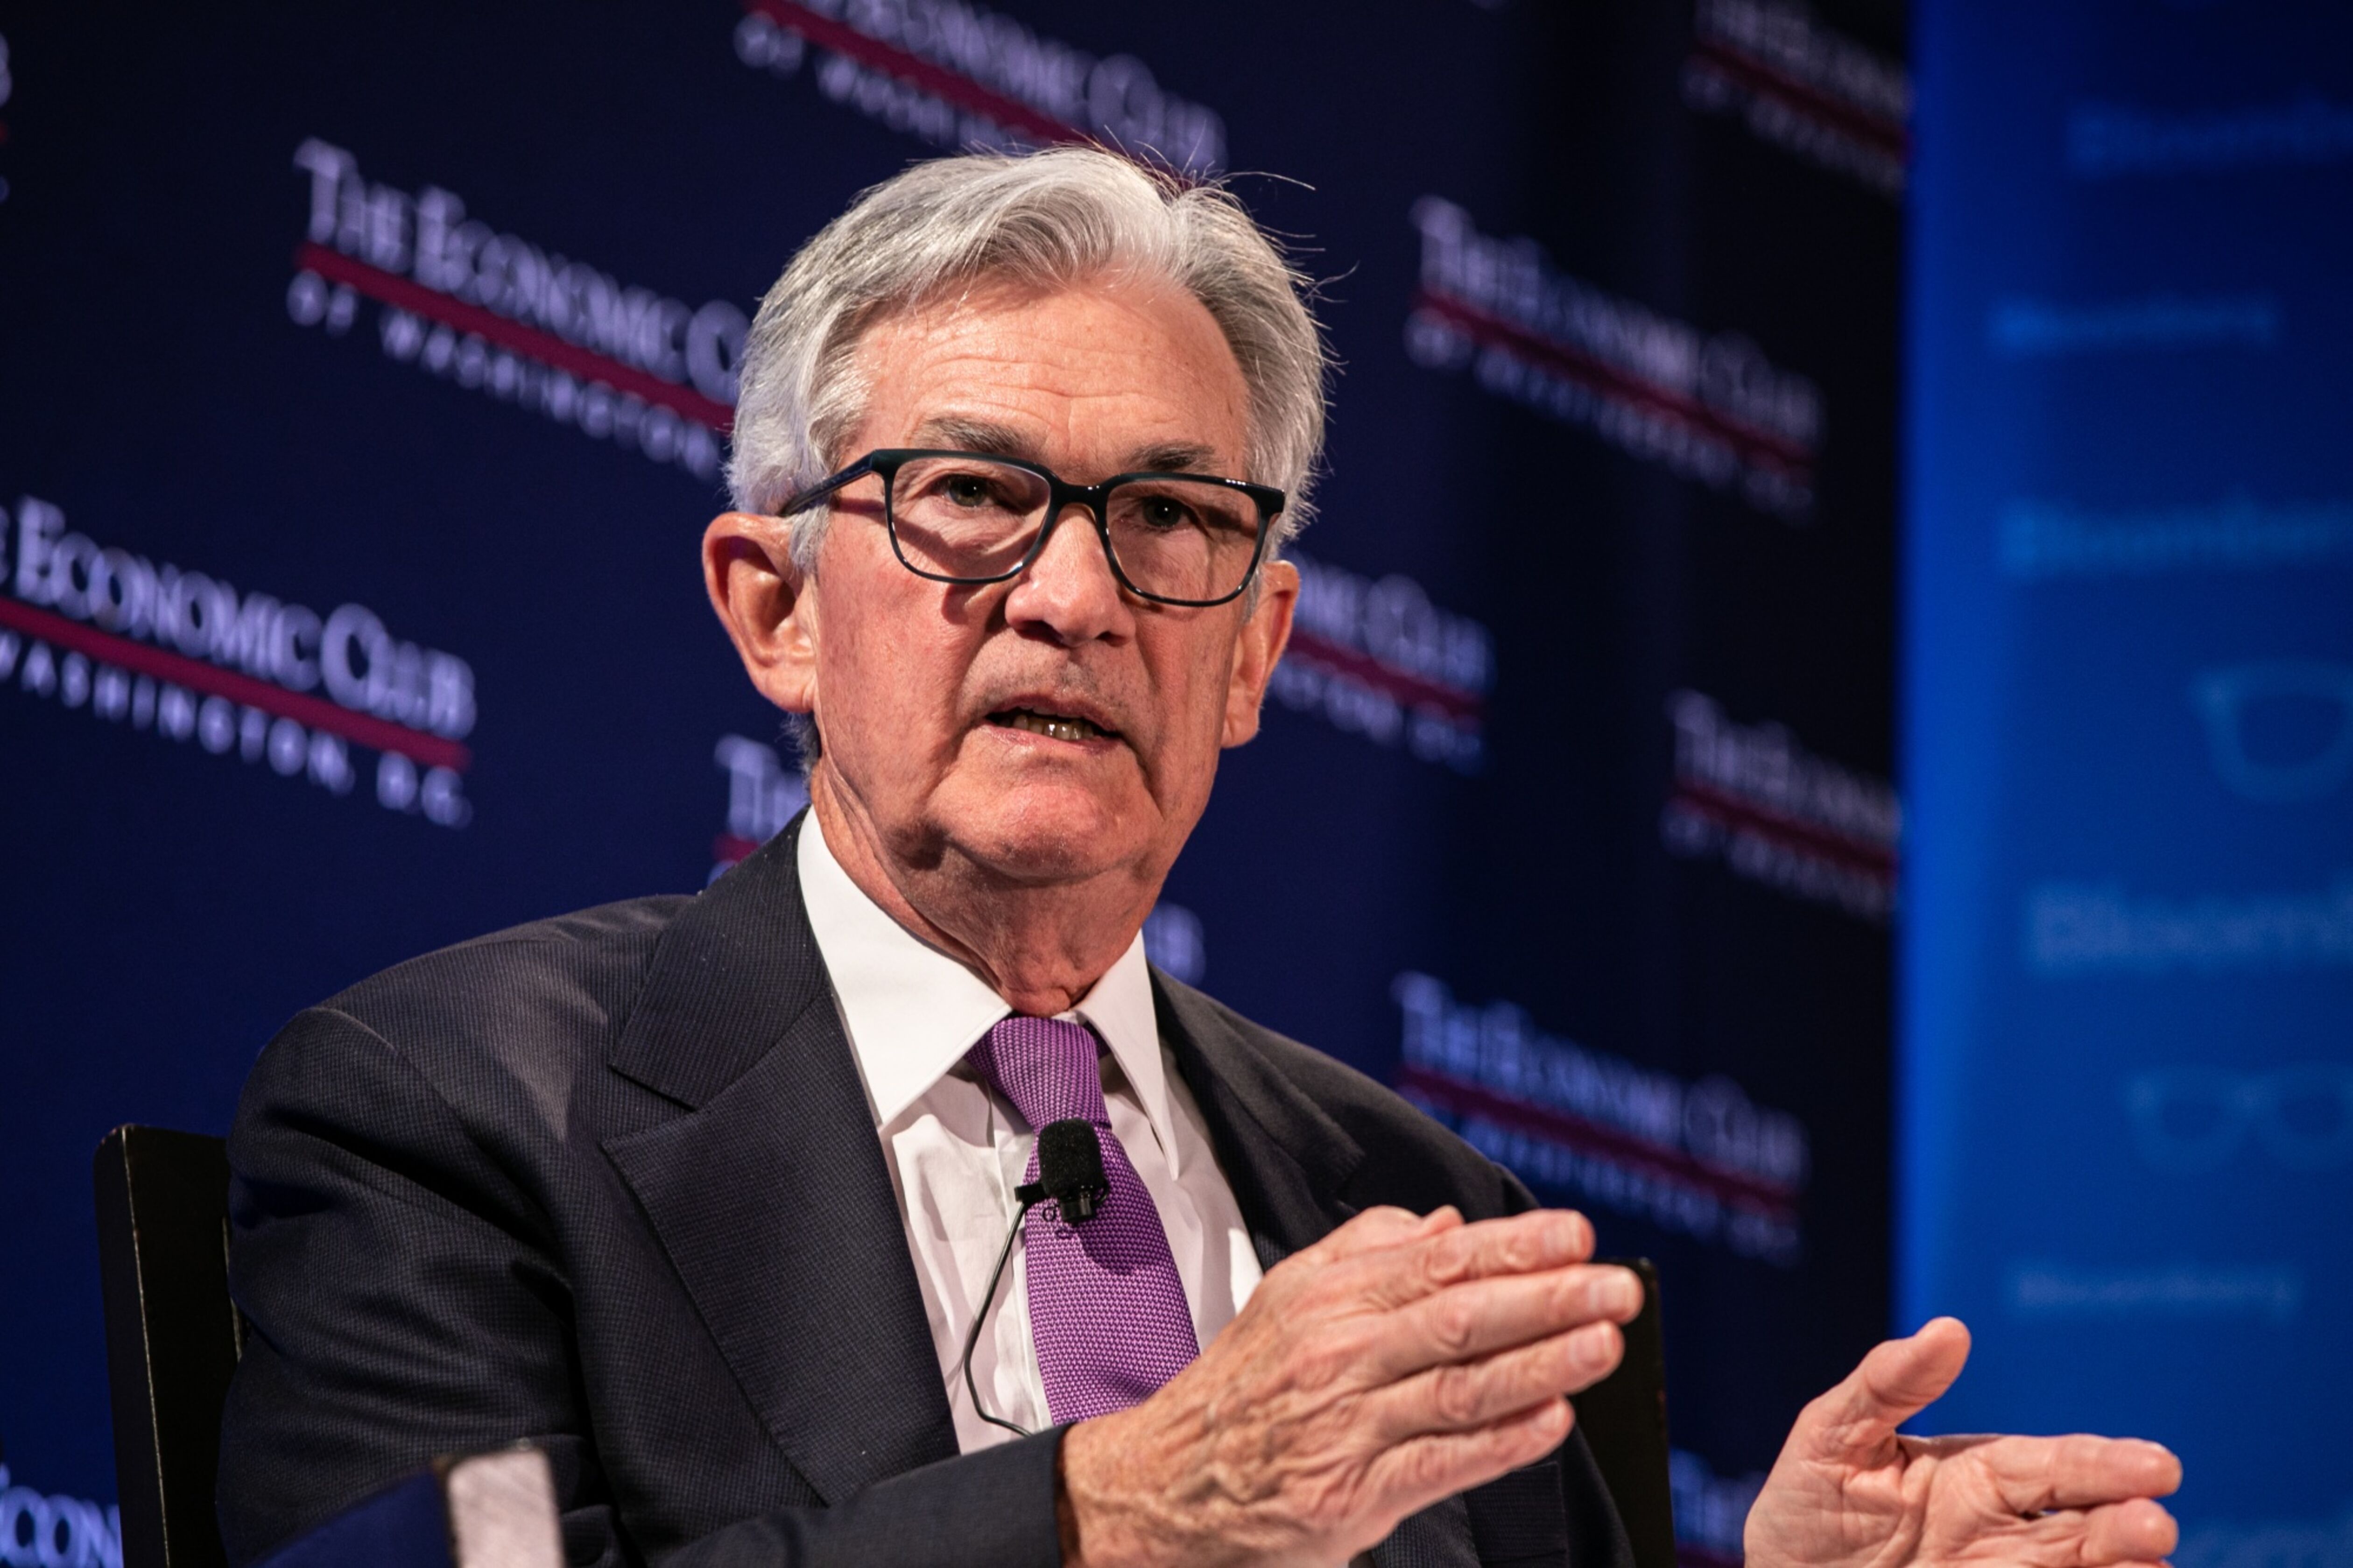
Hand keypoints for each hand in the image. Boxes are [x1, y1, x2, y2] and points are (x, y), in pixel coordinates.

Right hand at [1056, 1205, 1643, 1567]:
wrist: (1167, 1482)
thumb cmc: (1243, 1387)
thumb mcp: (1289, 1294)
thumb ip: (1367, 1249)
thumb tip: (1447, 1223)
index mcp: (1329, 1296)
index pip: (1439, 1260)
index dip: (1514, 1246)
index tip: (1577, 1234)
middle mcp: (1339, 1354)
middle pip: (1460, 1317)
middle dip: (1548, 1298)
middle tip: (1617, 1286)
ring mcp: (1346, 1426)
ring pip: (1460, 1388)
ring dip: (1541, 1364)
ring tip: (1604, 1343)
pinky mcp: (1351, 1494)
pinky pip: (1440, 1463)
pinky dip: (1501, 1443)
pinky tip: (1552, 1420)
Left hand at [1744, 1318, 2181, 1567]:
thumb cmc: (1808, 1503)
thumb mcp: (1831, 1436)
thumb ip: (1887, 1386)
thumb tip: (1949, 1329)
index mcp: (1978, 1474)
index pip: (2056, 1466)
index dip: (2106, 1465)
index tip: (2157, 1468)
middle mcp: (2004, 1530)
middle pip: (2084, 1526)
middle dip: (2126, 1524)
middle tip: (2157, 1525)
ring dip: (2119, 1565)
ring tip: (2155, 1564)